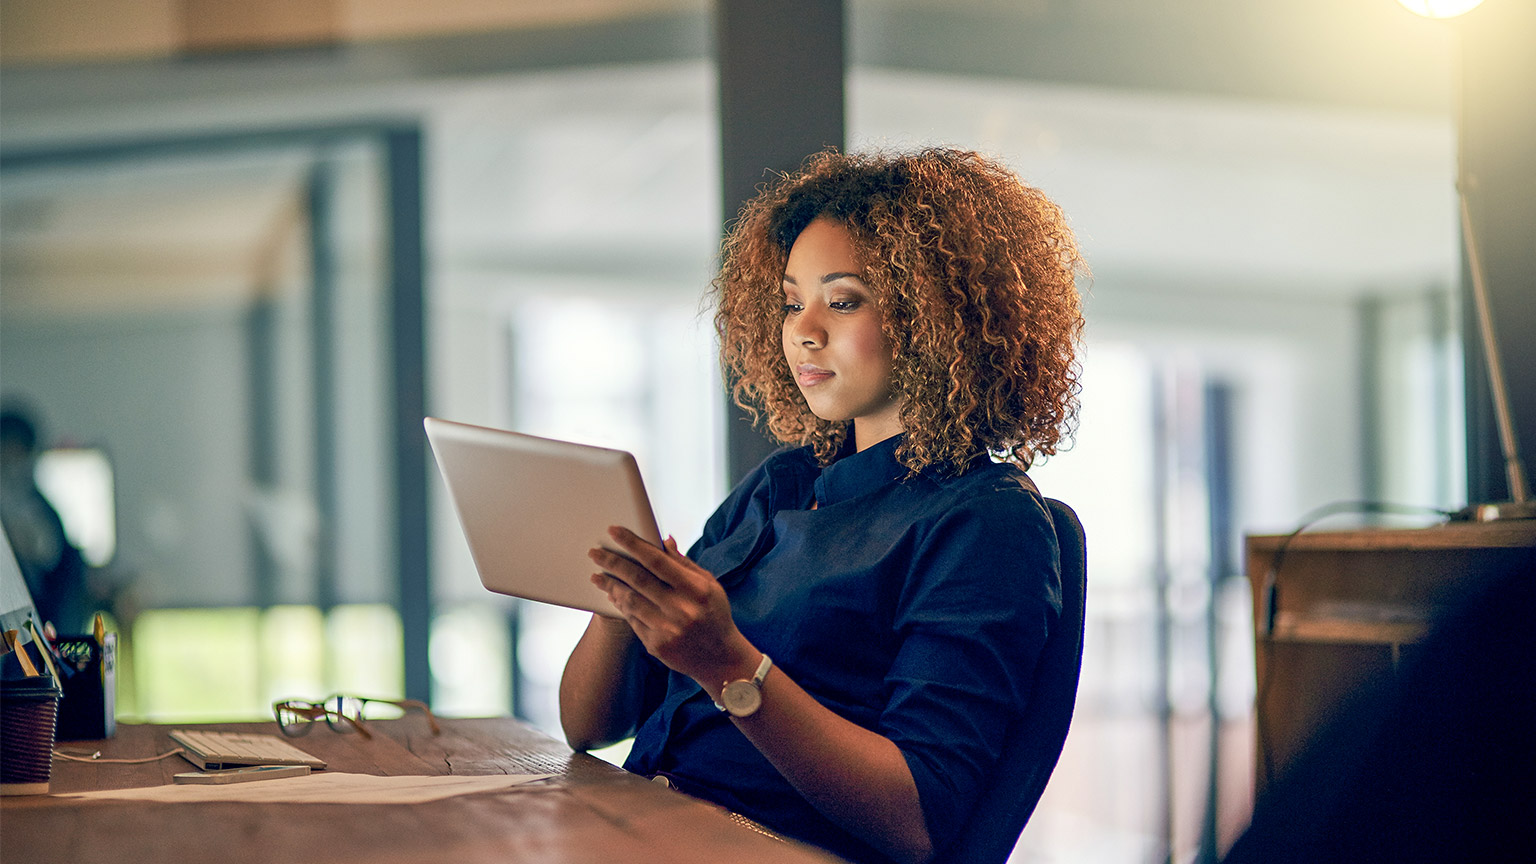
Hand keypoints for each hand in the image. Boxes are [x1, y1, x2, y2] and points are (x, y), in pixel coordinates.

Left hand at [589, 527, 755, 689]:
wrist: (720, 659)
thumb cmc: (714, 615)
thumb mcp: (709, 585)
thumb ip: (685, 563)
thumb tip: (664, 540)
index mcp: (695, 589)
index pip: (657, 561)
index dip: (633, 544)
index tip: (614, 532)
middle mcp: (681, 609)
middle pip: (637, 579)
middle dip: (612, 562)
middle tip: (594, 553)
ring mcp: (667, 629)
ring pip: (629, 600)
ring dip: (610, 585)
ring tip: (597, 576)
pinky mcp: (657, 645)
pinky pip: (632, 620)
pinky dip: (620, 605)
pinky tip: (613, 596)